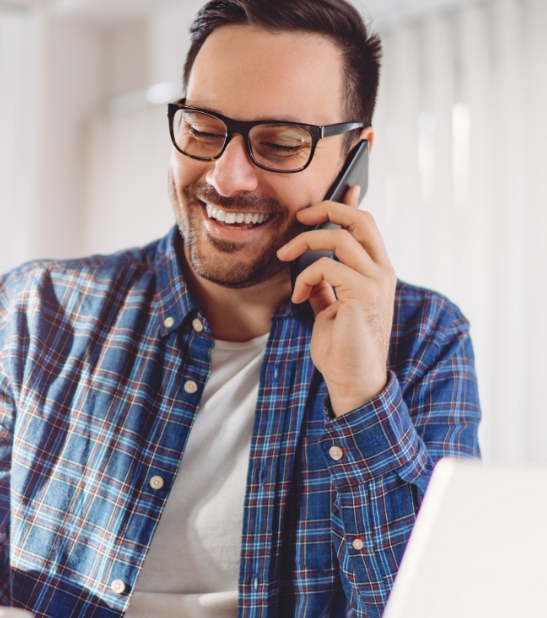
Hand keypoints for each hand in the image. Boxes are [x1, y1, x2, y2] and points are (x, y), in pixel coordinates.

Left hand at [277, 187, 396, 415]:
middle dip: (327, 209)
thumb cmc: (343, 349)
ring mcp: (376, 281)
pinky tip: (296, 296)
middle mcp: (382, 272)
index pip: (366, 227)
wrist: (353, 381)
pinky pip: (327, 266)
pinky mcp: (363, 293)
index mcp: (376, 273)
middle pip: (360, 220)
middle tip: (299, 216)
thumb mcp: (330, 310)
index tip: (338, 189)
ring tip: (284, 256)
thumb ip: (325, 286)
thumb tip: (308, 269)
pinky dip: (305, 276)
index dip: (350, 204)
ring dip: (305, 242)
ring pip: (340, 237)